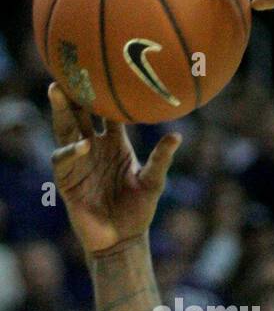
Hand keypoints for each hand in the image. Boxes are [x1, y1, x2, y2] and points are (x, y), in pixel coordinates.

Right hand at [48, 84, 179, 254]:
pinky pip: (63, 159)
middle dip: (73, 94)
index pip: (105, 114)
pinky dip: (71, 151)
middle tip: (70, 70)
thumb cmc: (139, 211)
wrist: (123, 240)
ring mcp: (78, 162)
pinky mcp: (67, 180)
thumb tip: (178, 136)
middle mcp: (93, 148)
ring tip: (58, 91)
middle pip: (79, 114)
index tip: (101, 71)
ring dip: (61, 111)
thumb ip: (161, 160)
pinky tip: (82, 144)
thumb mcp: (153, 183)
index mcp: (114, 145)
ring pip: (65, 129)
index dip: (102, 94)